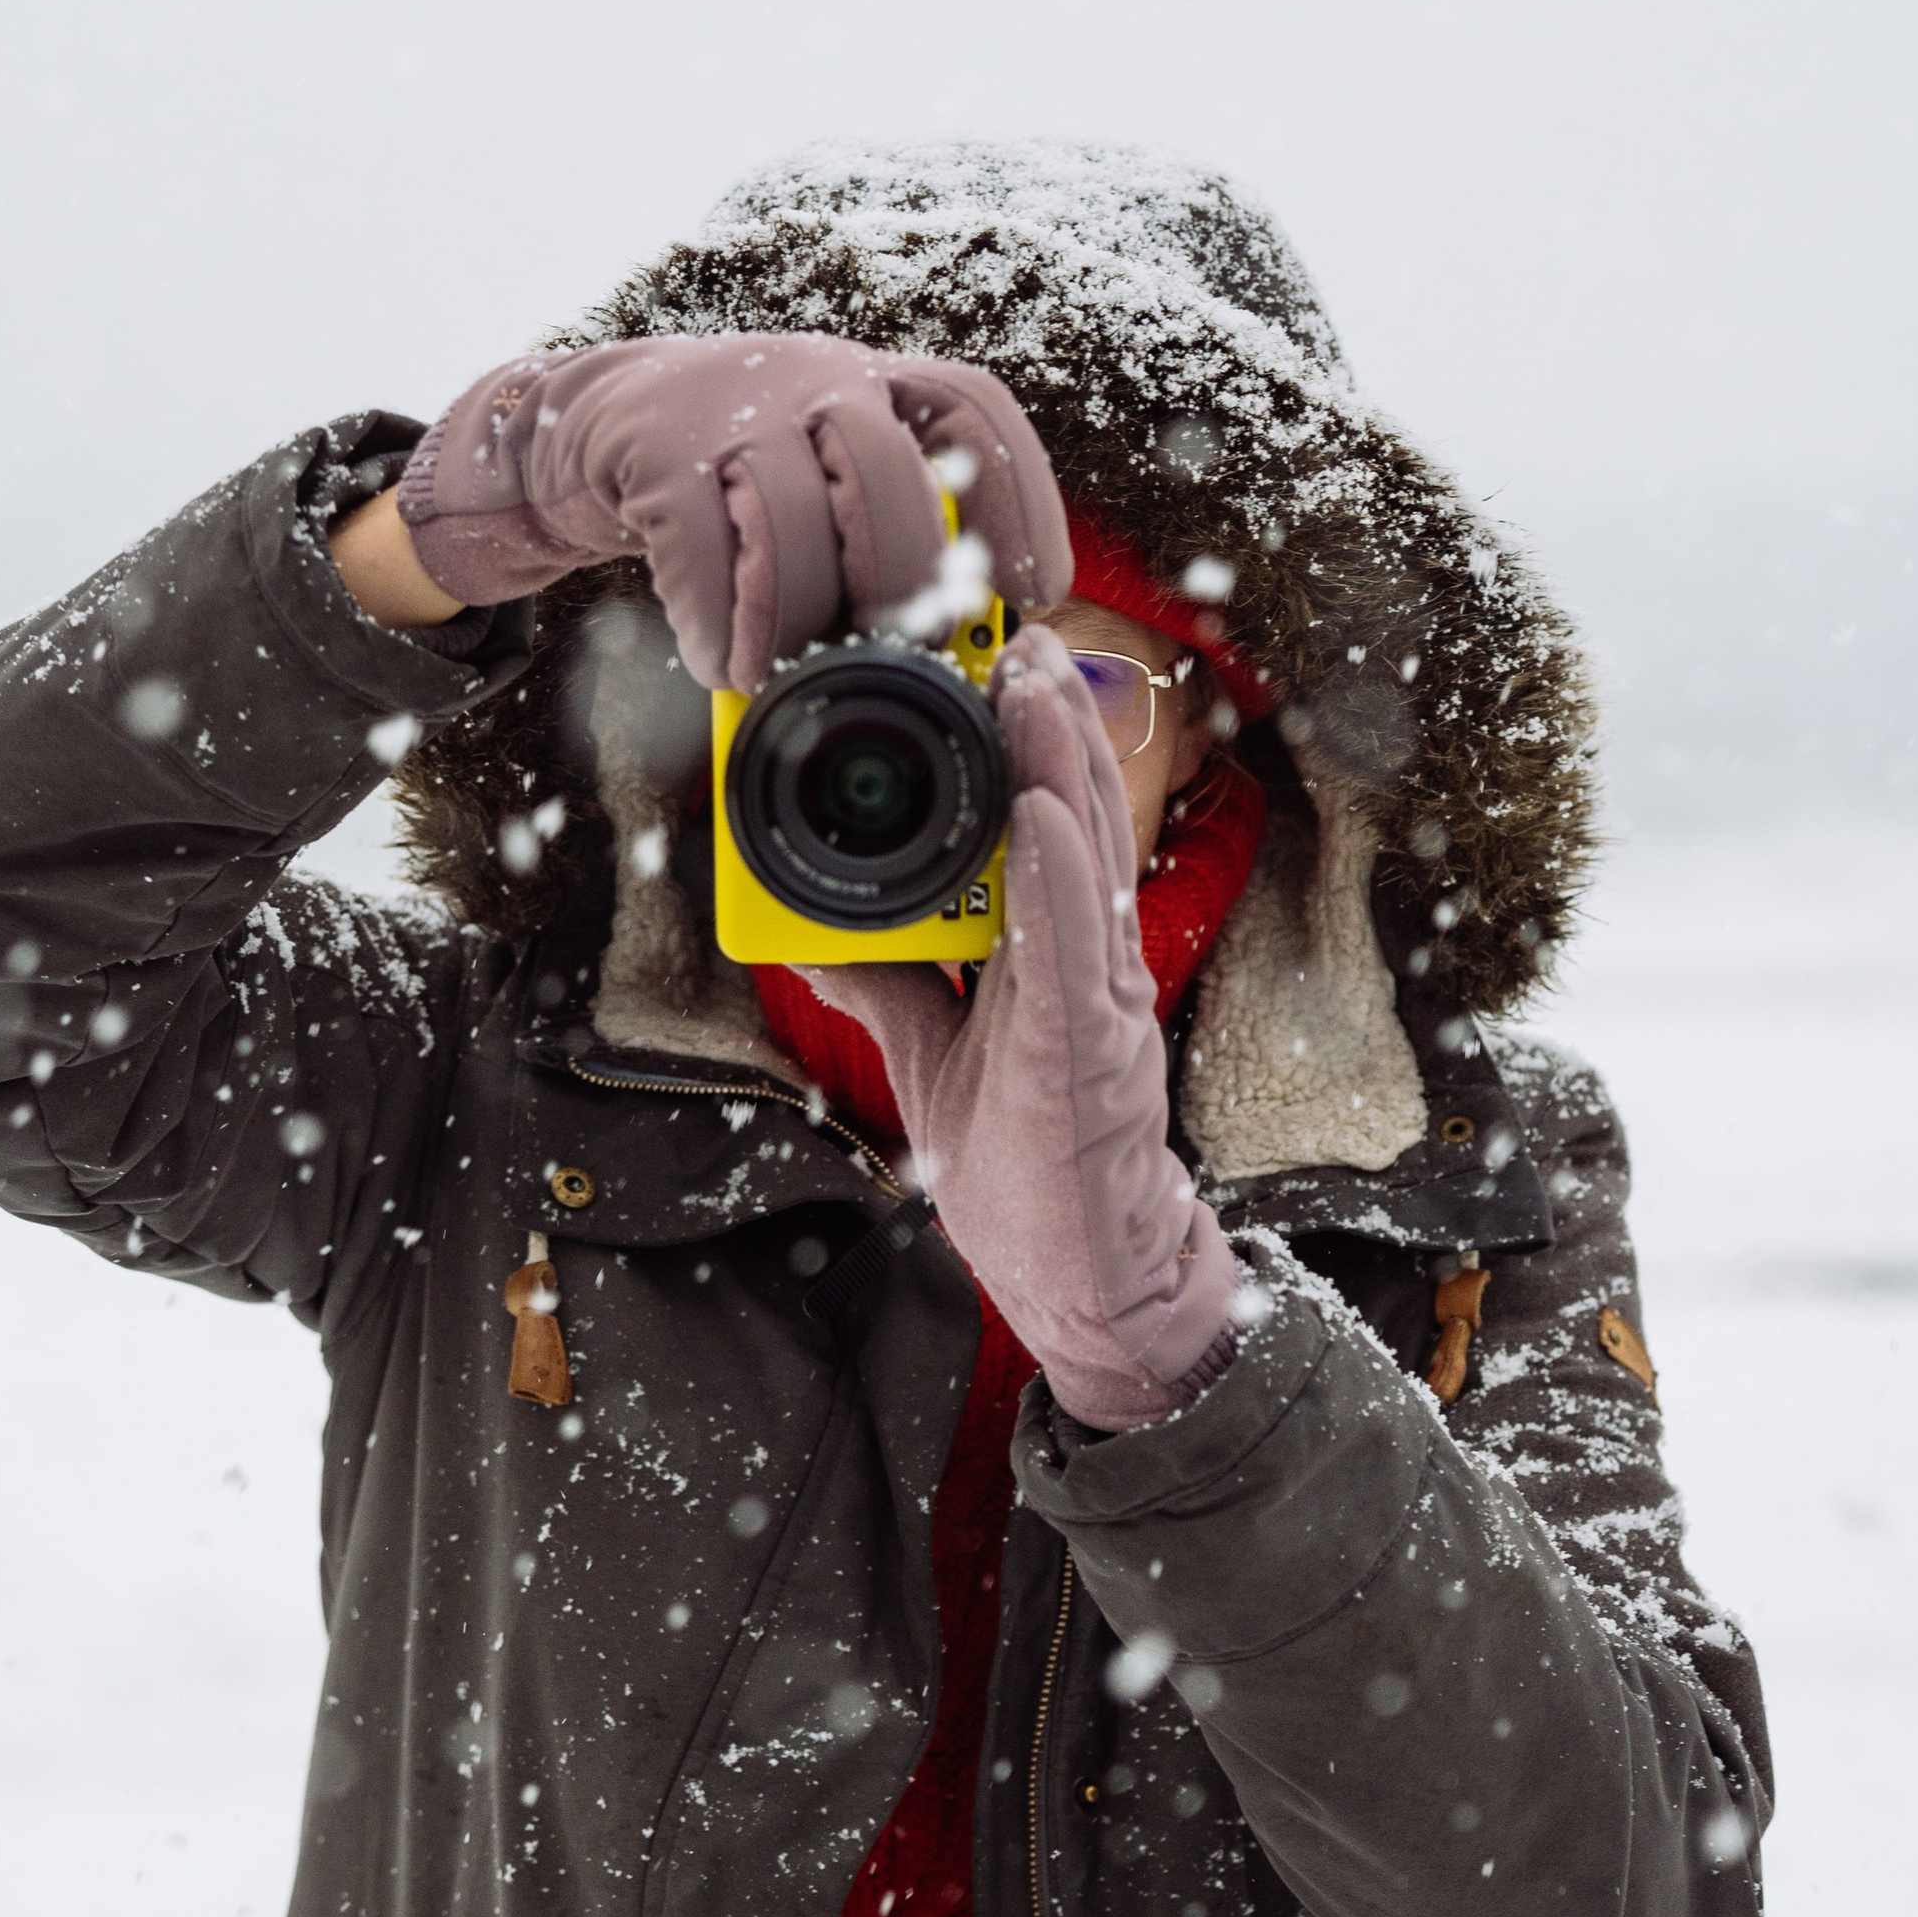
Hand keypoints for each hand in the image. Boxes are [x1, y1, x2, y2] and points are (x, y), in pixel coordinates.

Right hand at [395, 333, 1070, 690]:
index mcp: (877, 385)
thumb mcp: (820, 483)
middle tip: (893, 660)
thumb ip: (879, 541)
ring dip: (791, 623)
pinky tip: (719, 664)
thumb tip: (950, 658)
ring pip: (789, 521)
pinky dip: (715, 627)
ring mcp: (733, 406)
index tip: (1037, 589)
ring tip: (777, 681)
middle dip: (899, 582)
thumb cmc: (737, 481)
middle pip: (886, 474)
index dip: (1019, 500)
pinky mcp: (656, 447)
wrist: (595, 423)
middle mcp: (818, 378)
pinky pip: (701, 551)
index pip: (973, 410)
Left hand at [797, 626, 1238, 1429]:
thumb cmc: (1032, 1175)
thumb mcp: (936, 1063)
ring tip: (1031, 679)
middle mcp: (1082, 966)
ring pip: (1084, 862)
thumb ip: (892, 992)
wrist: (1090, 1280)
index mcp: (1048, 960)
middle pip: (1069, 821)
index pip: (1038, 831)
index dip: (1020, 749)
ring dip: (1057, 766)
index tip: (988, 669)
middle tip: (1014, 636)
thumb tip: (823, 935)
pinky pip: (1076, 952)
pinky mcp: (1088, 1053)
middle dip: (1042, 726)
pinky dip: (1064, 878)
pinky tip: (1048, 811)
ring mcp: (1095, 1005)